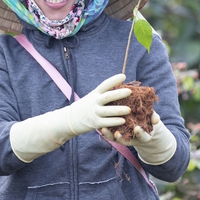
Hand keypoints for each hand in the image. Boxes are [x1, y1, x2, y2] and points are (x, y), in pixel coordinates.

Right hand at [10, 74, 130, 161]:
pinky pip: (106, 122)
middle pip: (108, 97)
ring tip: (129, 109)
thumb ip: (103, 95)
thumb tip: (120, 88)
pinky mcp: (94, 123)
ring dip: (119, 110)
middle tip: (130, 91)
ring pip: (108, 111)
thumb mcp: (92, 98)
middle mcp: (94, 102)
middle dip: (119, 93)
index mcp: (95, 94)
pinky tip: (123, 121)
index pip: (105, 85)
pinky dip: (115, 121)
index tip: (124, 76)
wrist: (69, 120)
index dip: (114, 80)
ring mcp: (94, 112)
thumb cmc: (85, 107)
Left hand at [102, 111, 176, 164]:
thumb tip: (155, 119)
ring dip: (109, 135)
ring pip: (115, 138)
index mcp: (143, 136)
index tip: (137, 129)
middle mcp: (132, 138)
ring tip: (103, 129)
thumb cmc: (147, 120)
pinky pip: (109, 133)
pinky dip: (104, 130)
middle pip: (126, 140)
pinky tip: (99, 125)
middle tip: (117, 134)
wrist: (141, 124)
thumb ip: (154, 118)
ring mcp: (123, 137)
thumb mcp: (152, 120)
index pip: (142, 136)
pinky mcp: (115, 133)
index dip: (140, 133)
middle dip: (121, 137)